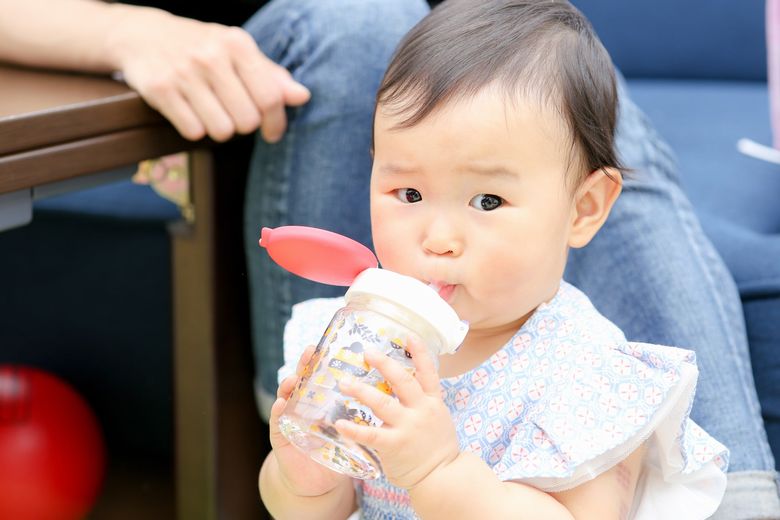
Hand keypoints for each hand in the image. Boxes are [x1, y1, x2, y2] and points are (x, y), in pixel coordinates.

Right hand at [106, 7, 309, 141]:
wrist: (143, 35)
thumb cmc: (202, 47)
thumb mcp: (238, 52)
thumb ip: (271, 76)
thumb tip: (302, 97)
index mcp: (237, 44)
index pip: (270, 97)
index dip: (276, 122)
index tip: (272, 133)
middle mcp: (211, 56)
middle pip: (247, 120)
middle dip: (244, 125)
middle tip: (233, 114)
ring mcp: (184, 72)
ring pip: (221, 130)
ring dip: (219, 129)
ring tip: (211, 112)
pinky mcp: (160, 90)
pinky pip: (193, 131)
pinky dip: (195, 129)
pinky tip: (190, 112)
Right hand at [268, 345, 348, 496]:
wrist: (317, 483)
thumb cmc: (334, 452)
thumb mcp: (347, 429)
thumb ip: (358, 414)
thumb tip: (385, 395)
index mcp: (320, 402)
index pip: (321, 377)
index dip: (323, 361)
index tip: (329, 345)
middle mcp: (303, 406)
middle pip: (303, 380)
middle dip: (304, 365)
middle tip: (309, 351)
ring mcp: (290, 419)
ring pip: (286, 397)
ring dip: (288, 385)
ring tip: (292, 377)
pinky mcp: (282, 437)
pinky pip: (278, 423)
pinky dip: (277, 412)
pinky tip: (280, 404)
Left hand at [333, 338, 460, 489]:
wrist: (443, 478)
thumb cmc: (437, 447)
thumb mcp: (438, 417)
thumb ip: (424, 400)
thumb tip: (408, 379)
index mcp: (433, 402)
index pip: (428, 372)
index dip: (419, 352)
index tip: (408, 334)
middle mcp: (421, 411)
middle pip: (403, 381)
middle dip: (384, 364)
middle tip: (366, 352)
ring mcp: (408, 427)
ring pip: (383, 403)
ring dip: (361, 391)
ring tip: (344, 382)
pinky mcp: (395, 446)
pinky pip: (371, 434)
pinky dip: (354, 429)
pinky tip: (339, 423)